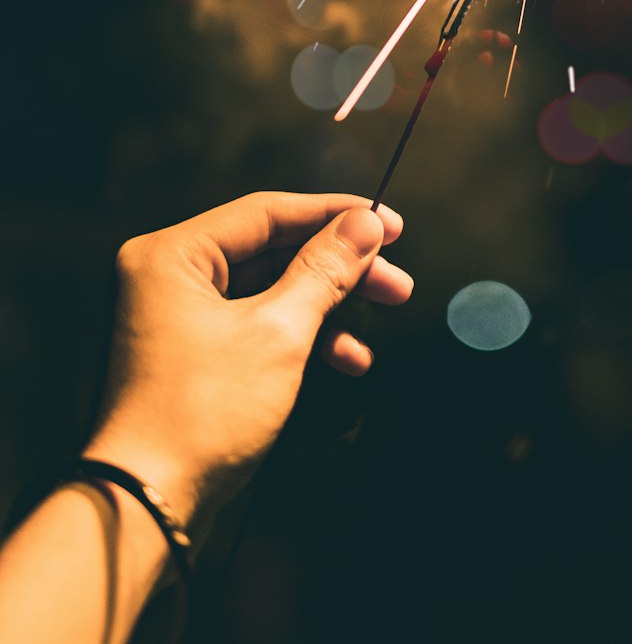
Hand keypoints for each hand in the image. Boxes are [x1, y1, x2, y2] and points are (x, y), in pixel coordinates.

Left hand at [82, 192, 411, 528]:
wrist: (148, 508)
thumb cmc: (200, 415)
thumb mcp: (278, 333)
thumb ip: (324, 270)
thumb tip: (365, 225)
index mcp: (173, 254)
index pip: (268, 212)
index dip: (335, 215)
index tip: (390, 224)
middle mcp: (169, 275)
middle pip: (273, 250)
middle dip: (339, 267)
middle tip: (396, 281)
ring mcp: (178, 316)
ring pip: (270, 289)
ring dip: (328, 304)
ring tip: (384, 316)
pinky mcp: (192, 353)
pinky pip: (256, 323)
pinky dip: (302, 335)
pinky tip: (346, 358)